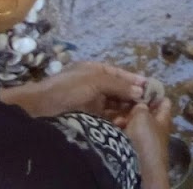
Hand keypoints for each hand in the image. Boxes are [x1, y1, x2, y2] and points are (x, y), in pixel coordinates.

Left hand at [6, 62, 144, 118]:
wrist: (42, 108)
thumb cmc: (68, 88)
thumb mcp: (95, 80)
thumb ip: (118, 85)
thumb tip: (140, 90)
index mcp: (95, 70)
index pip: (119, 74)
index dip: (134, 80)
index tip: (150, 86)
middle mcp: (94, 84)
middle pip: (118, 90)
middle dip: (133, 96)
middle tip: (150, 103)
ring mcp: (91, 101)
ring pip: (114, 105)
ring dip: (127, 109)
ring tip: (140, 114)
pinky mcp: (89, 117)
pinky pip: (107, 117)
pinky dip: (118, 119)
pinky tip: (127, 122)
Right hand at [122, 95, 173, 188]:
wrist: (140, 168)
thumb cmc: (146, 138)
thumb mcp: (142, 116)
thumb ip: (141, 106)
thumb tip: (141, 104)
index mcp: (164, 118)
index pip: (163, 101)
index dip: (154, 92)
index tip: (141, 86)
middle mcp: (157, 128)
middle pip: (146, 112)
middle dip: (134, 107)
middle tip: (122, 103)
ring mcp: (146, 139)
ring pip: (135, 123)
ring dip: (125, 119)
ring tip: (116, 119)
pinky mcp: (136, 148)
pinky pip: (128, 135)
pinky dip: (122, 130)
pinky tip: (114, 128)